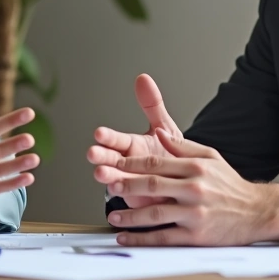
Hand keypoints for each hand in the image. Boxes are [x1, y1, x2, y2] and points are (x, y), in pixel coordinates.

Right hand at [87, 74, 181, 206]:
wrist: (185, 179)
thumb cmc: (169, 153)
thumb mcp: (163, 127)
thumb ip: (152, 105)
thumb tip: (143, 78)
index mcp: (130, 146)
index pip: (116, 139)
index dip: (107, 137)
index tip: (99, 133)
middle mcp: (126, 164)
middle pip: (109, 160)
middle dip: (100, 157)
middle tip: (93, 153)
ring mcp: (131, 184)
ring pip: (116, 181)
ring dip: (108, 178)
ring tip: (102, 174)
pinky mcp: (139, 201)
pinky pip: (131, 200)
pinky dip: (126, 197)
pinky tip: (121, 194)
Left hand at [96, 129, 278, 245]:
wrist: (257, 212)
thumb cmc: (230, 185)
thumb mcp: (210, 157)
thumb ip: (182, 146)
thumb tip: (158, 133)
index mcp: (196, 167)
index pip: (156, 162)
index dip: (131, 163)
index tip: (115, 163)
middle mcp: (194, 189)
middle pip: (151, 185)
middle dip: (125, 185)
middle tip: (107, 185)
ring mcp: (195, 213)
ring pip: (154, 213)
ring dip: (129, 215)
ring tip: (113, 215)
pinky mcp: (196, 236)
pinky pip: (163, 237)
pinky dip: (142, 239)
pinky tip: (127, 237)